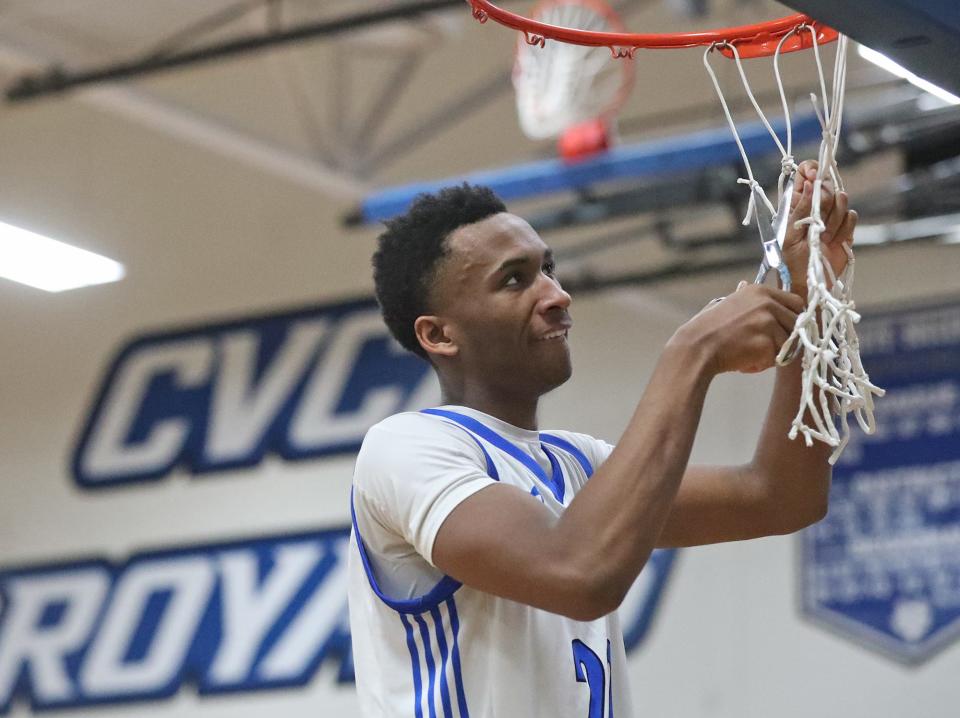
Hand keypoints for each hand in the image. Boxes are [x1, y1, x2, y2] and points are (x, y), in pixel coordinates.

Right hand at [678, 283, 804, 374]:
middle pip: (797, 323)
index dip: (792, 318)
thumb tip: (744, 284)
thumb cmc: (707, 328)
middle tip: (765, 346)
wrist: (698, 347)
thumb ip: (742, 296)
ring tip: (748, 354)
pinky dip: (763, 364)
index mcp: (760, 291)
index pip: (796, 302)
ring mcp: (769, 322)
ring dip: (772, 352)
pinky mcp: (768, 342)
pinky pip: (777, 358)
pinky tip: (745, 361)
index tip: (783, 328)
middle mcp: (768, 303)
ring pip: (788, 343)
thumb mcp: (724, 302)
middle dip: (785, 337)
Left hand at [781, 160, 858, 299]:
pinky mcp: (845, 228)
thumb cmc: (791, 262)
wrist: (809, 284)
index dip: (812, 170)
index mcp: (795, 204)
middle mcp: (814, 206)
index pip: (805, 173)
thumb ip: (800, 209)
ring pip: (842, 200)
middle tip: (818, 221)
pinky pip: (851, 216)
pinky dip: (844, 229)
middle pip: (827, 185)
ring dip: (833, 220)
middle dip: (825, 201)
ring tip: (822, 238)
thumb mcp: (790, 234)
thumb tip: (808, 182)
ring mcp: (831, 216)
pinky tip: (833, 241)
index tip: (814, 176)